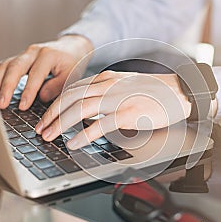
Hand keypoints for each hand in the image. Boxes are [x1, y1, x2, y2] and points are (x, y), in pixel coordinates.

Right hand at [0, 35, 92, 109]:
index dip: (28, 91)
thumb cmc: (72, 63)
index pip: (35, 75)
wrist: (71, 46)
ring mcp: (24, 53)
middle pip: (14, 67)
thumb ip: (57, 86)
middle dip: (6, 87)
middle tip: (1, 104)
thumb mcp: (71, 75)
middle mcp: (33, 52)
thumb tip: (41, 97)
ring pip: (5, 66)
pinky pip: (4, 67)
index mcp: (48, 55)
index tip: (22, 106)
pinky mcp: (18, 58)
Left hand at [35, 71, 191, 148]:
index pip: (73, 89)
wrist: (180, 90)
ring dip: (60, 124)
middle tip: (40, 128)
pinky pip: (99, 125)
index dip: (55, 103)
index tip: (46, 115)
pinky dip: (83, 134)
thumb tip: (90, 109)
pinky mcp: (128, 114)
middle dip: (50, 114)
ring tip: (48, 136)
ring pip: (79, 109)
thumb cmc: (155, 90)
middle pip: (70, 98)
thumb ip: (107, 93)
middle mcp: (108, 86)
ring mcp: (117, 99)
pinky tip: (73, 143)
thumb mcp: (126, 85)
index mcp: (106, 79)